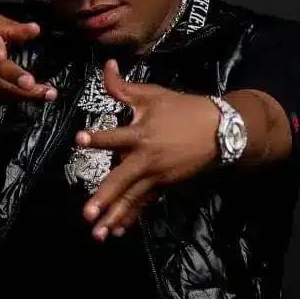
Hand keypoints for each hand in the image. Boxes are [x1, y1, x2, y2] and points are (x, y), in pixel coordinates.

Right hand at [0, 9, 56, 101]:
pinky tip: (38, 97)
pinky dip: (19, 98)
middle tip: (29, 83)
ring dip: (25, 93)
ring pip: (3, 88)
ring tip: (47, 93)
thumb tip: (37, 30)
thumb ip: (8, 27)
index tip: (9, 48)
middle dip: (13, 76)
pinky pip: (2, 97)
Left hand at [77, 59, 219, 240]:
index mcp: (141, 133)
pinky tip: (116, 231)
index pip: (115, 135)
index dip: (98, 137)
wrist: (220, 130)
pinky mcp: (163, 186)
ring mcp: (156, 176)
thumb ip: (122, 86)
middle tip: (87, 212)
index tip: (79, 139)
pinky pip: (143, 204)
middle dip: (104, 197)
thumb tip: (106, 64)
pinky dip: (130, 218)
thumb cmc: (182, 109)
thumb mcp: (153, 94)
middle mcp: (146, 158)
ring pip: (131, 199)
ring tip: (97, 234)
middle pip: (121, 179)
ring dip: (114, 217)